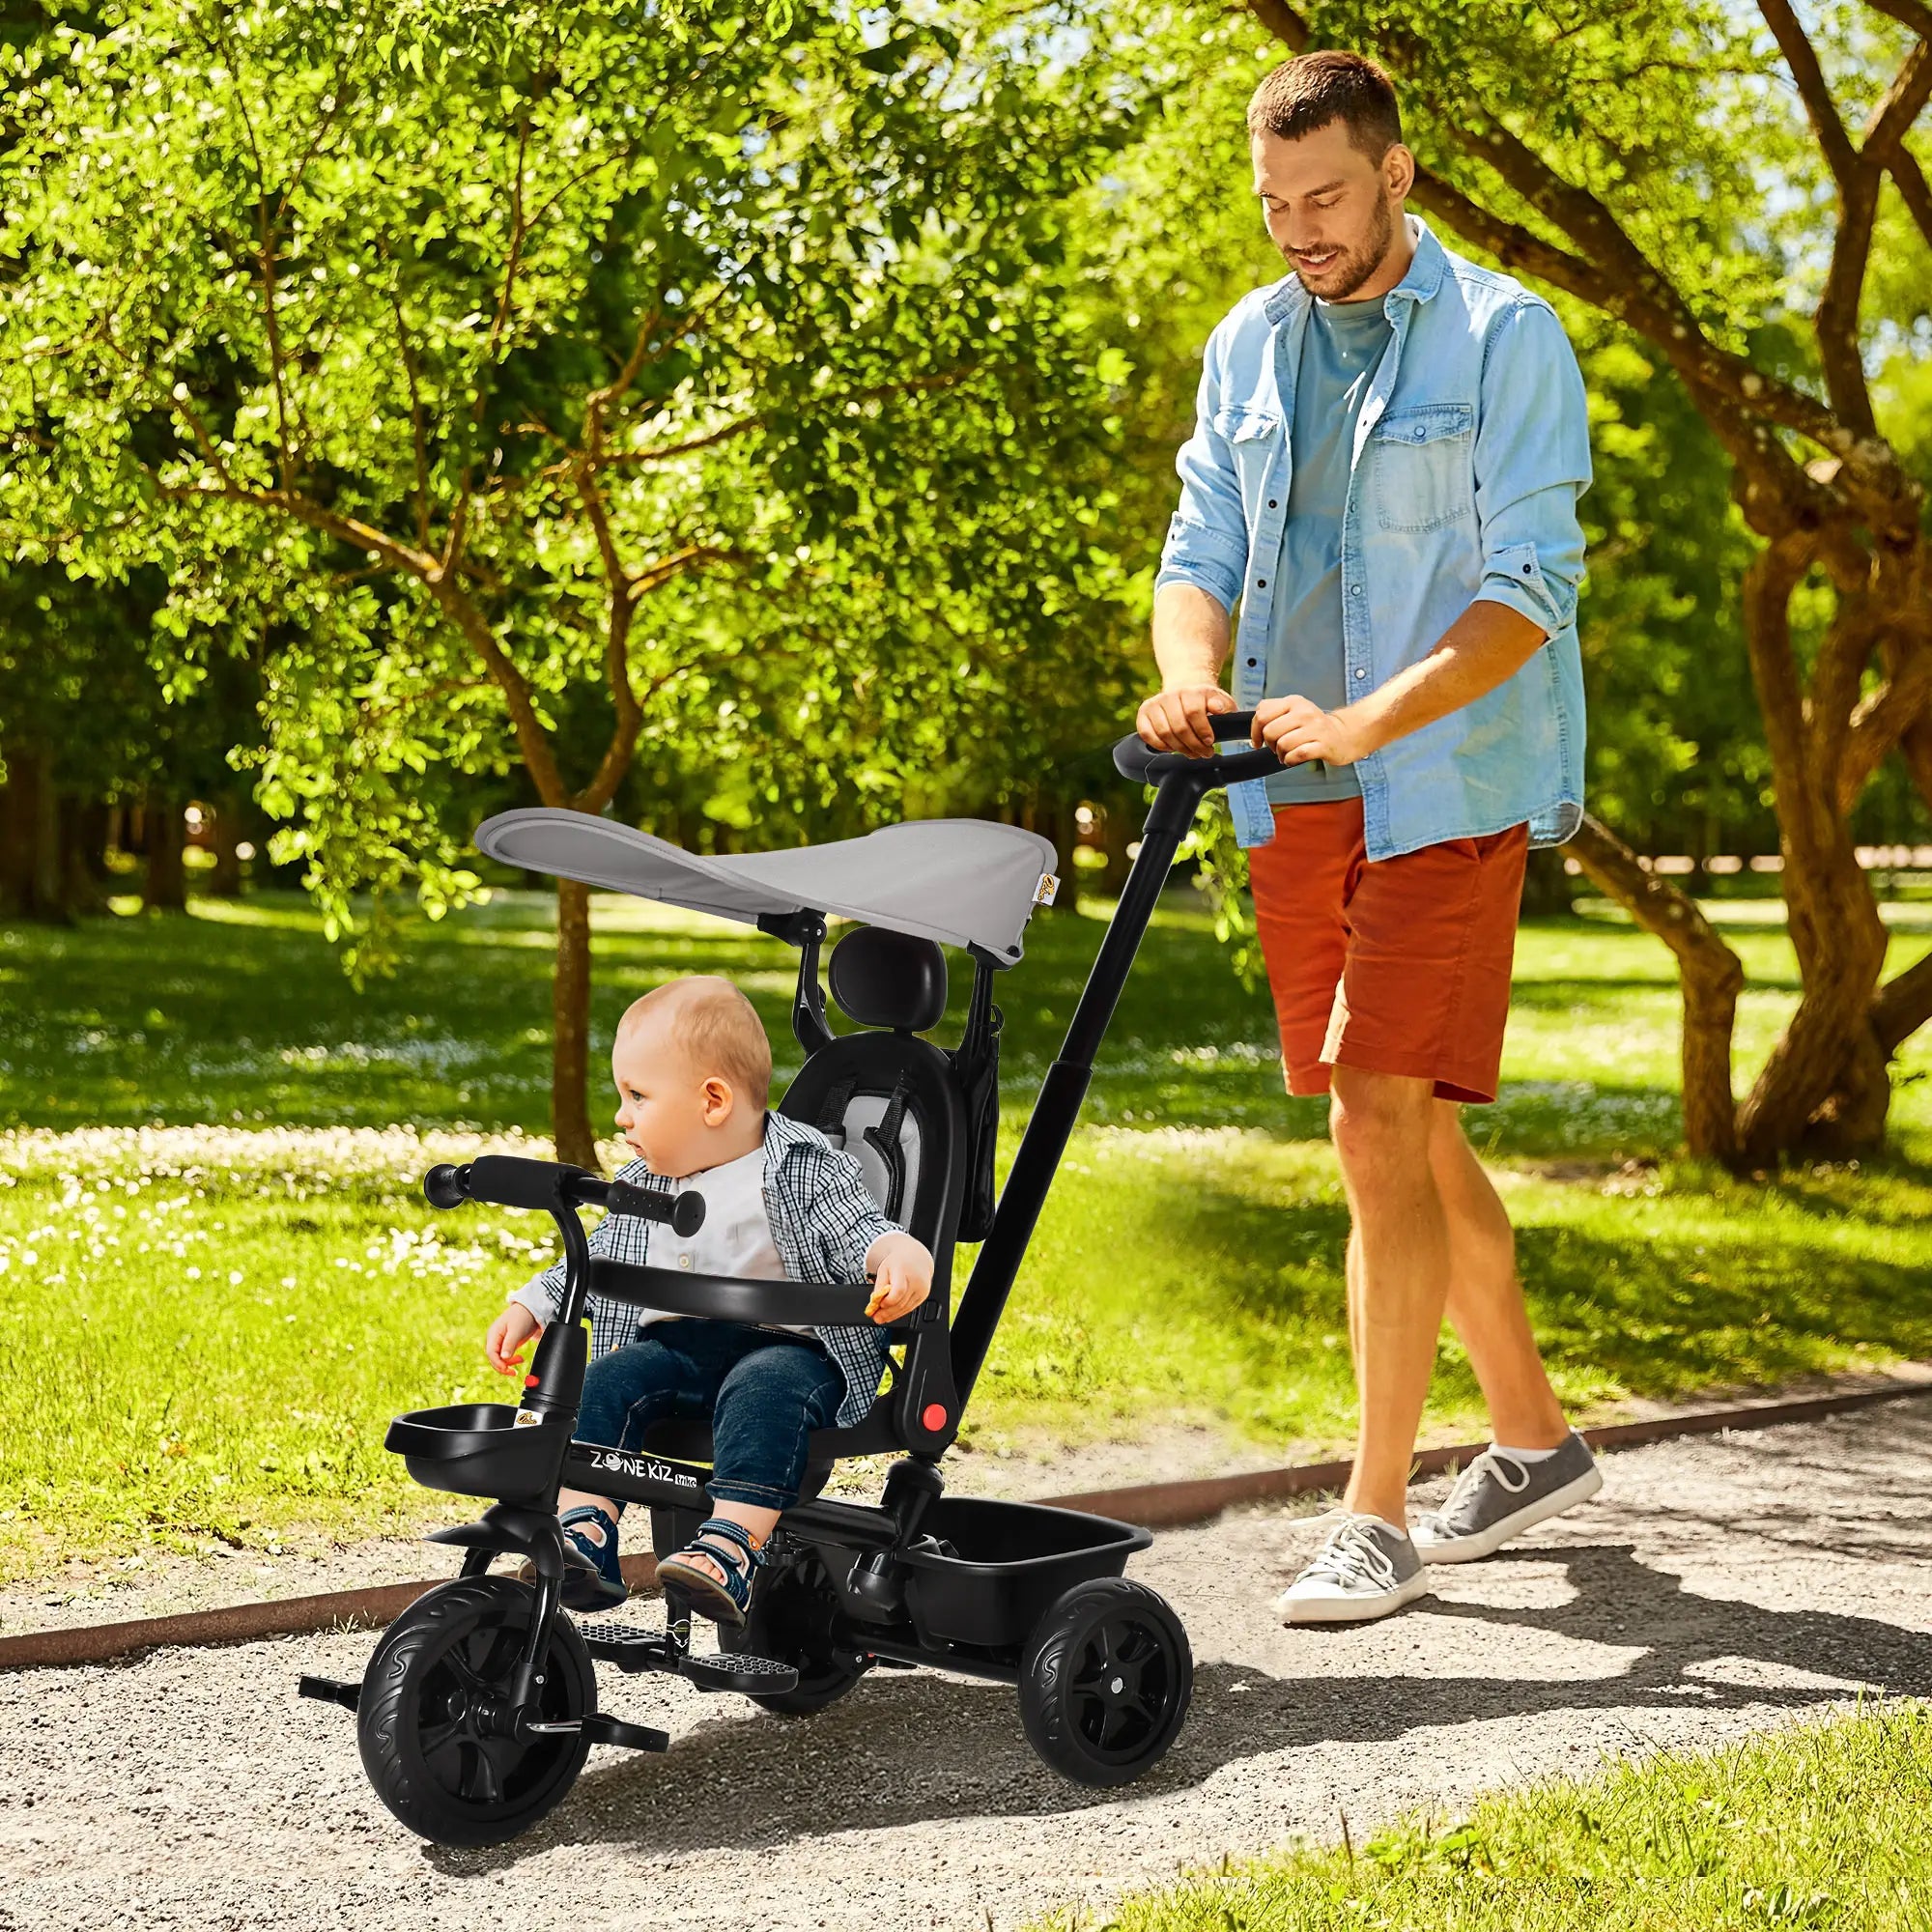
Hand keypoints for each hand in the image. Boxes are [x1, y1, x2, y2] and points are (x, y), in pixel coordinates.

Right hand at [486, 1303, 540, 1374]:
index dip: (498, 1363)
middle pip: (493, 1358)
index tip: (507, 1369)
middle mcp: (494, 1338)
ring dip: (508, 1363)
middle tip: (515, 1371)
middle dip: (503, 1365)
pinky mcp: (506, 1343)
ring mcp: (500, 1341)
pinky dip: (511, 1360)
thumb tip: (504, 1358)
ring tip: (521, 1360)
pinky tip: (519, 1359)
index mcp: (493, 1334)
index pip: (491, 1353)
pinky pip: (505, 1356)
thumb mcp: (516, 1330)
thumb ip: (510, 1344)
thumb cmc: (522, 1317)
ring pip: (499, 1358)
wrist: (531, 1310)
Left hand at [864, 1233, 932, 1324]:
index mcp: (904, 1270)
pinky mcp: (924, 1295)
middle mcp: (916, 1280)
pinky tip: (891, 1315)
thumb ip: (880, 1285)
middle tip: (876, 1318)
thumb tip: (874, 1303)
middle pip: (901, 1302)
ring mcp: (922, 1289)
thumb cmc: (898, 1262)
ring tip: (881, 1318)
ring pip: (906, 1308)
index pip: (898, 1290)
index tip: (879, 1305)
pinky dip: (900, 1313)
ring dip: (893, 1315)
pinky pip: (911, 1307)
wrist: (916, 1257)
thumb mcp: (884, 1269)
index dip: (888, 1301)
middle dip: (887, 1313)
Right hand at [1136, 685, 1235, 757]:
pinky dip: (1160, 746)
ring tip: (1191, 752)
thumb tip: (1218, 708)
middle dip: (1193, 745)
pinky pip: (1147, 734)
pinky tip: (1172, 748)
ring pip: (1164, 733)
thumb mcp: (1220, 700)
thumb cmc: (1204, 701)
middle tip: (1204, 752)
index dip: (1202, 730)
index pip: (1193, 712)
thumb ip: (1224, 705)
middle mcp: (1170, 695)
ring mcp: (1154, 704)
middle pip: (1179, 727)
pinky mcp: (1143, 713)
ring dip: (1179, 748)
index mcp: (1190, 691)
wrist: (1185, 691)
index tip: (1210, 741)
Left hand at [1252, 694, 1374, 767]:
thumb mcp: (1293, 712)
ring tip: (1288, 754)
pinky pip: (1297, 755)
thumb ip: (1272, 714)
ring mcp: (1315, 727)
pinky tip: (1294, 759)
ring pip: (1282, 744)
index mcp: (1293, 702)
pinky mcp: (1323, 744)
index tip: (1258, 741)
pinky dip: (1291, 760)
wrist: (1344, 735)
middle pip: (1270, 731)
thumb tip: (1254, 731)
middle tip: (1278, 748)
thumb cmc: (1313, 727)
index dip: (1255, 732)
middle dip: (1269, 745)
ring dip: (1281, 755)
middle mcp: (1304, 712)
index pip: (1261, 714)